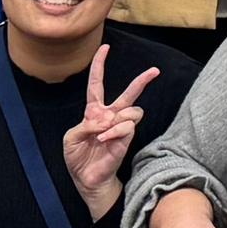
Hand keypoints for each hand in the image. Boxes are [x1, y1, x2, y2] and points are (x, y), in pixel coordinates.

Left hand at [60, 52, 159, 212]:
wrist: (87, 179)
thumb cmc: (78, 158)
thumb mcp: (71, 138)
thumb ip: (85, 125)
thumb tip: (104, 120)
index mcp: (94, 112)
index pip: (97, 84)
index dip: (100, 65)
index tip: (105, 48)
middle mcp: (110, 116)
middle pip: (129, 94)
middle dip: (142, 81)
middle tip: (155, 70)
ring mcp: (120, 128)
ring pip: (132, 111)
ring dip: (115, 121)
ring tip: (103, 136)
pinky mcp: (126, 139)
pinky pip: (127, 126)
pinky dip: (114, 132)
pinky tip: (105, 140)